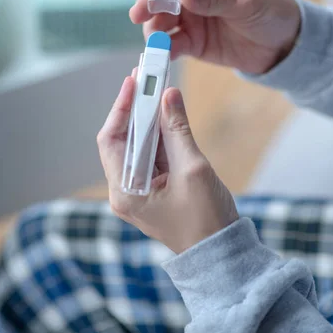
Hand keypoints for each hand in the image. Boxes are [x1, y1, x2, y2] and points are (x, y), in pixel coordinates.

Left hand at [97, 76, 238, 253]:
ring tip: (156, 89)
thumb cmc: (206, 219)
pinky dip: (159, 134)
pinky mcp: (154, 188)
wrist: (220, 254)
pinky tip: (167, 113)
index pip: (112, 139)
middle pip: (123, 140)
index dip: (122, 107)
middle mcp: (125, 190)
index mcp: (125, 191)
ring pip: (138, 145)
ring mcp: (139, 190)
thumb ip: (178, 129)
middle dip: (135, 108)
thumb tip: (169, 94)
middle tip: (146, 78)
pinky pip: (152, 155)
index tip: (133, 81)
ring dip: (148, 118)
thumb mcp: (193, 169)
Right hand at [130, 0, 300, 73]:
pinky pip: (171, 43)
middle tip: (140, 16)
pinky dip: (164, 49)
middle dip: (146, 3)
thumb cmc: (270, 9)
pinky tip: (165, 54)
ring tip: (156, 40)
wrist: (284, 44)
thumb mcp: (244, 0)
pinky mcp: (192, 41)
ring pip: (158, 20)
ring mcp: (189, 16)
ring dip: (152, 28)